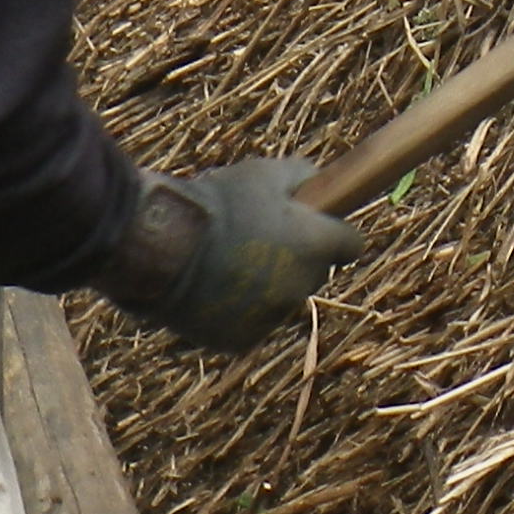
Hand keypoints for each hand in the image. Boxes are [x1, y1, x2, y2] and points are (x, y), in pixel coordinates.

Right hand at [93, 157, 361, 350]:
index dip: (336, 232)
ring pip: (282, 299)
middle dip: (298, 257)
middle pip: (315, 272)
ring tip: (228, 260)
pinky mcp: (242, 340)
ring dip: (267, 284)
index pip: (352, 244)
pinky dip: (239, 308)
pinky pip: (251, 321)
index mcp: (316, 245)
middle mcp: (303, 287)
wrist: (162, 248)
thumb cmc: (216, 204)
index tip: (319, 224)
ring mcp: (273, 318)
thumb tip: (317, 180)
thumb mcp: (263, 173)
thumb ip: (302, 176)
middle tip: (261, 236)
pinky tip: (213, 285)